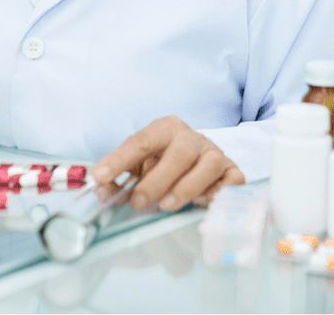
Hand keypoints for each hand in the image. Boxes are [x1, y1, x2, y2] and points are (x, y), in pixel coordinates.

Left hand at [91, 116, 244, 211]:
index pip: (141, 141)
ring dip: (187, 186)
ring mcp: (214, 153)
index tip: (100, 177)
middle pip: (181, 151)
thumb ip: (118, 179)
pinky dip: (219, 192)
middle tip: (139, 201)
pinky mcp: (231, 171)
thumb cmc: (162, 163)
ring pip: (210, 163)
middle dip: (158, 179)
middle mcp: (192, 138)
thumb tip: (103, 193)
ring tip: (167, 205)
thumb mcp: (137, 166)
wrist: (197, 157)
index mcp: (165, 129)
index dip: (119, 159)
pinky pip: (233, 179)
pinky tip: (201, 203)